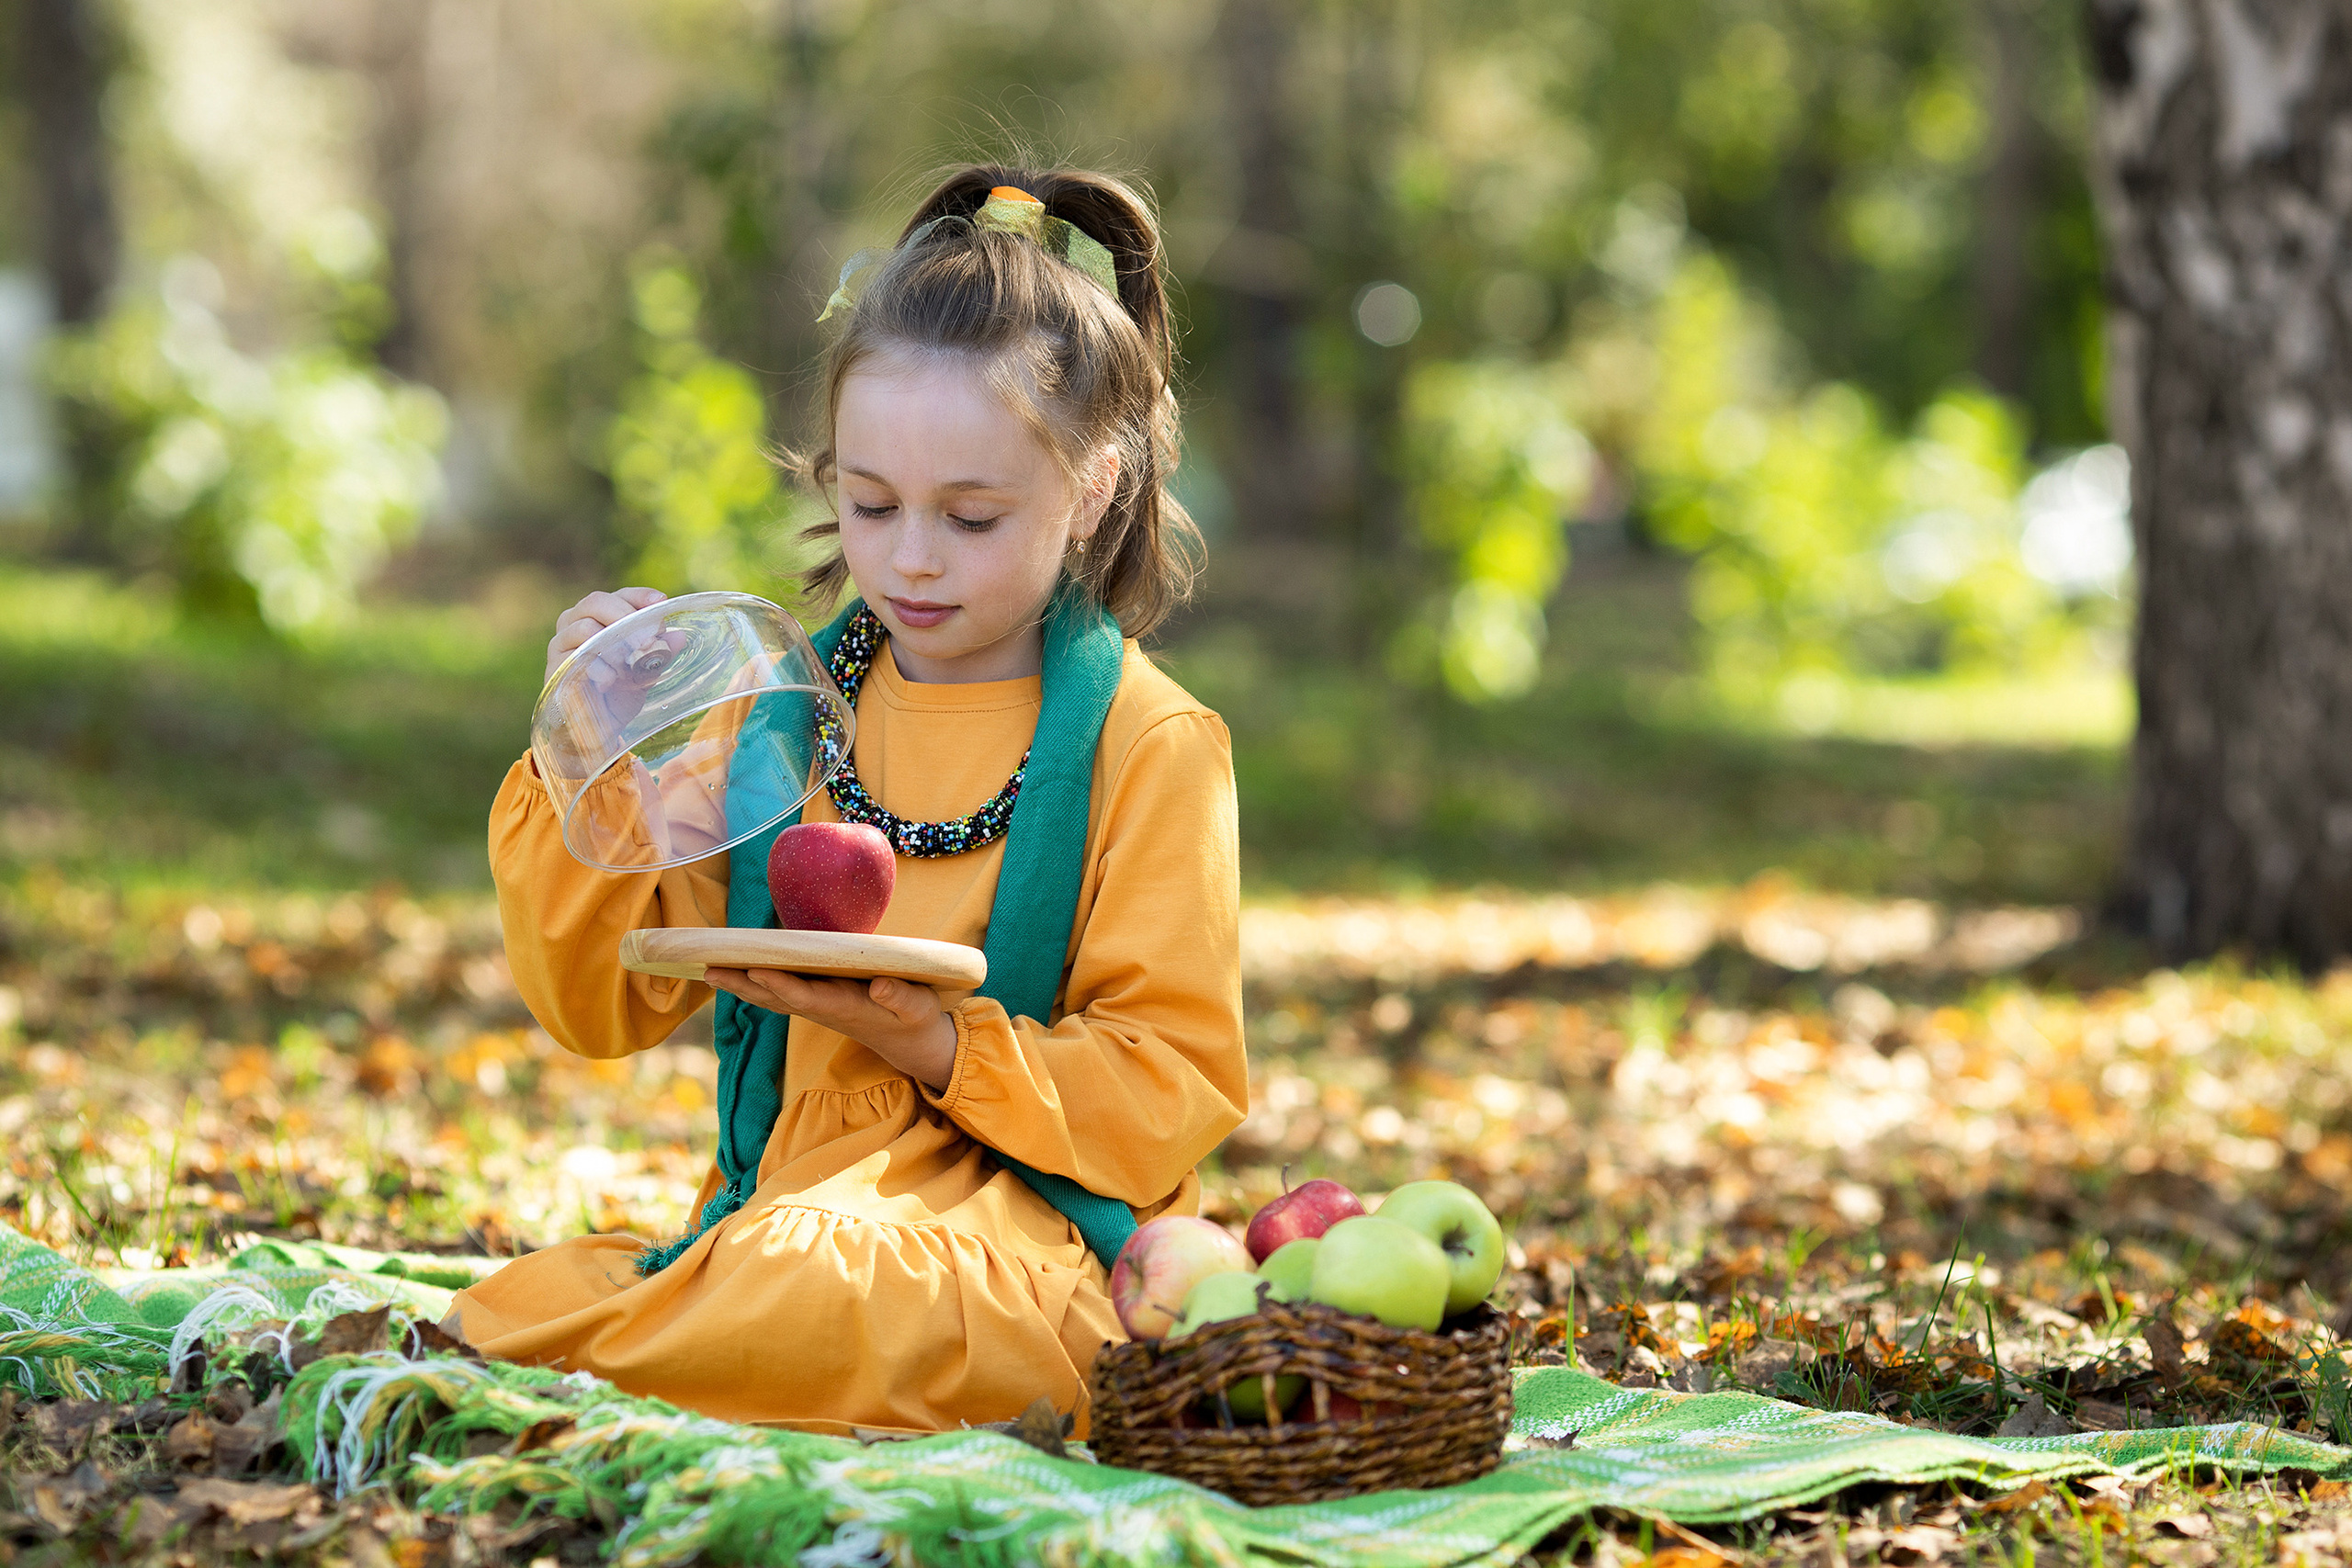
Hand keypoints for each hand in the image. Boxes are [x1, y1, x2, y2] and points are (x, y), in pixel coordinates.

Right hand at [546, 587, 669, 682]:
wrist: (597, 727)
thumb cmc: (620, 693)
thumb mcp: (646, 671)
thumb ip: (659, 652)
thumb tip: (680, 636)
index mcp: (600, 618)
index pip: (619, 595)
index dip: (639, 596)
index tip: (661, 601)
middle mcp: (576, 623)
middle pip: (596, 601)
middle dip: (625, 614)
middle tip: (647, 637)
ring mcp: (562, 643)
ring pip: (585, 627)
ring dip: (613, 644)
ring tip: (630, 664)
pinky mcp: (555, 666)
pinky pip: (576, 657)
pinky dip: (599, 668)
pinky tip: (611, 680)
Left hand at [705, 968, 957, 1090]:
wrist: (912, 1045)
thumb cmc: (916, 1020)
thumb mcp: (918, 1008)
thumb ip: (900, 997)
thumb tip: (880, 986)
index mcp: (845, 1008)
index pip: (805, 996)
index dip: (778, 984)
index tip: (753, 970)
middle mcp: (824, 1009)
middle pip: (775, 999)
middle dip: (743, 985)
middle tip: (708, 969)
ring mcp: (819, 1008)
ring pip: (772, 999)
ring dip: (741, 986)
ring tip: (709, 969)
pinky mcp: (819, 1004)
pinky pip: (780, 995)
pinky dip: (755, 985)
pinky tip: (737, 975)